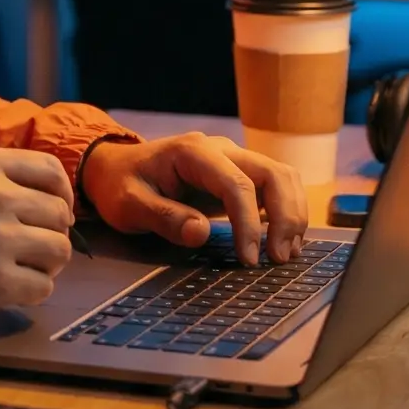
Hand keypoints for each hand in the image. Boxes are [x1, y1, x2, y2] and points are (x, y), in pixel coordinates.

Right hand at [0, 148, 74, 321]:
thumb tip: (45, 199)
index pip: (52, 171)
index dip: (60, 194)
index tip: (53, 211)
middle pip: (60, 214)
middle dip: (50, 233)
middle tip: (30, 247)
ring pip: (59, 251)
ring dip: (44, 263)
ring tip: (18, 268)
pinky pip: (42, 287)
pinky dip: (30, 290)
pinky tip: (6, 288)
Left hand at [78, 133, 307, 267]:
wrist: (116, 168)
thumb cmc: (121, 185)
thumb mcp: (128, 204)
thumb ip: (163, 217)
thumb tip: (201, 233)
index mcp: (193, 152)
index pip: (237, 184)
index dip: (249, 223)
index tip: (249, 259)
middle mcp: (221, 149)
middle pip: (273, 173)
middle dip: (285, 216)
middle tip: (279, 258)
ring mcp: (233, 159)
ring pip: (281, 177)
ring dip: (292, 213)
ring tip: (285, 253)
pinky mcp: (238, 174)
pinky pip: (275, 186)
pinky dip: (286, 211)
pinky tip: (282, 240)